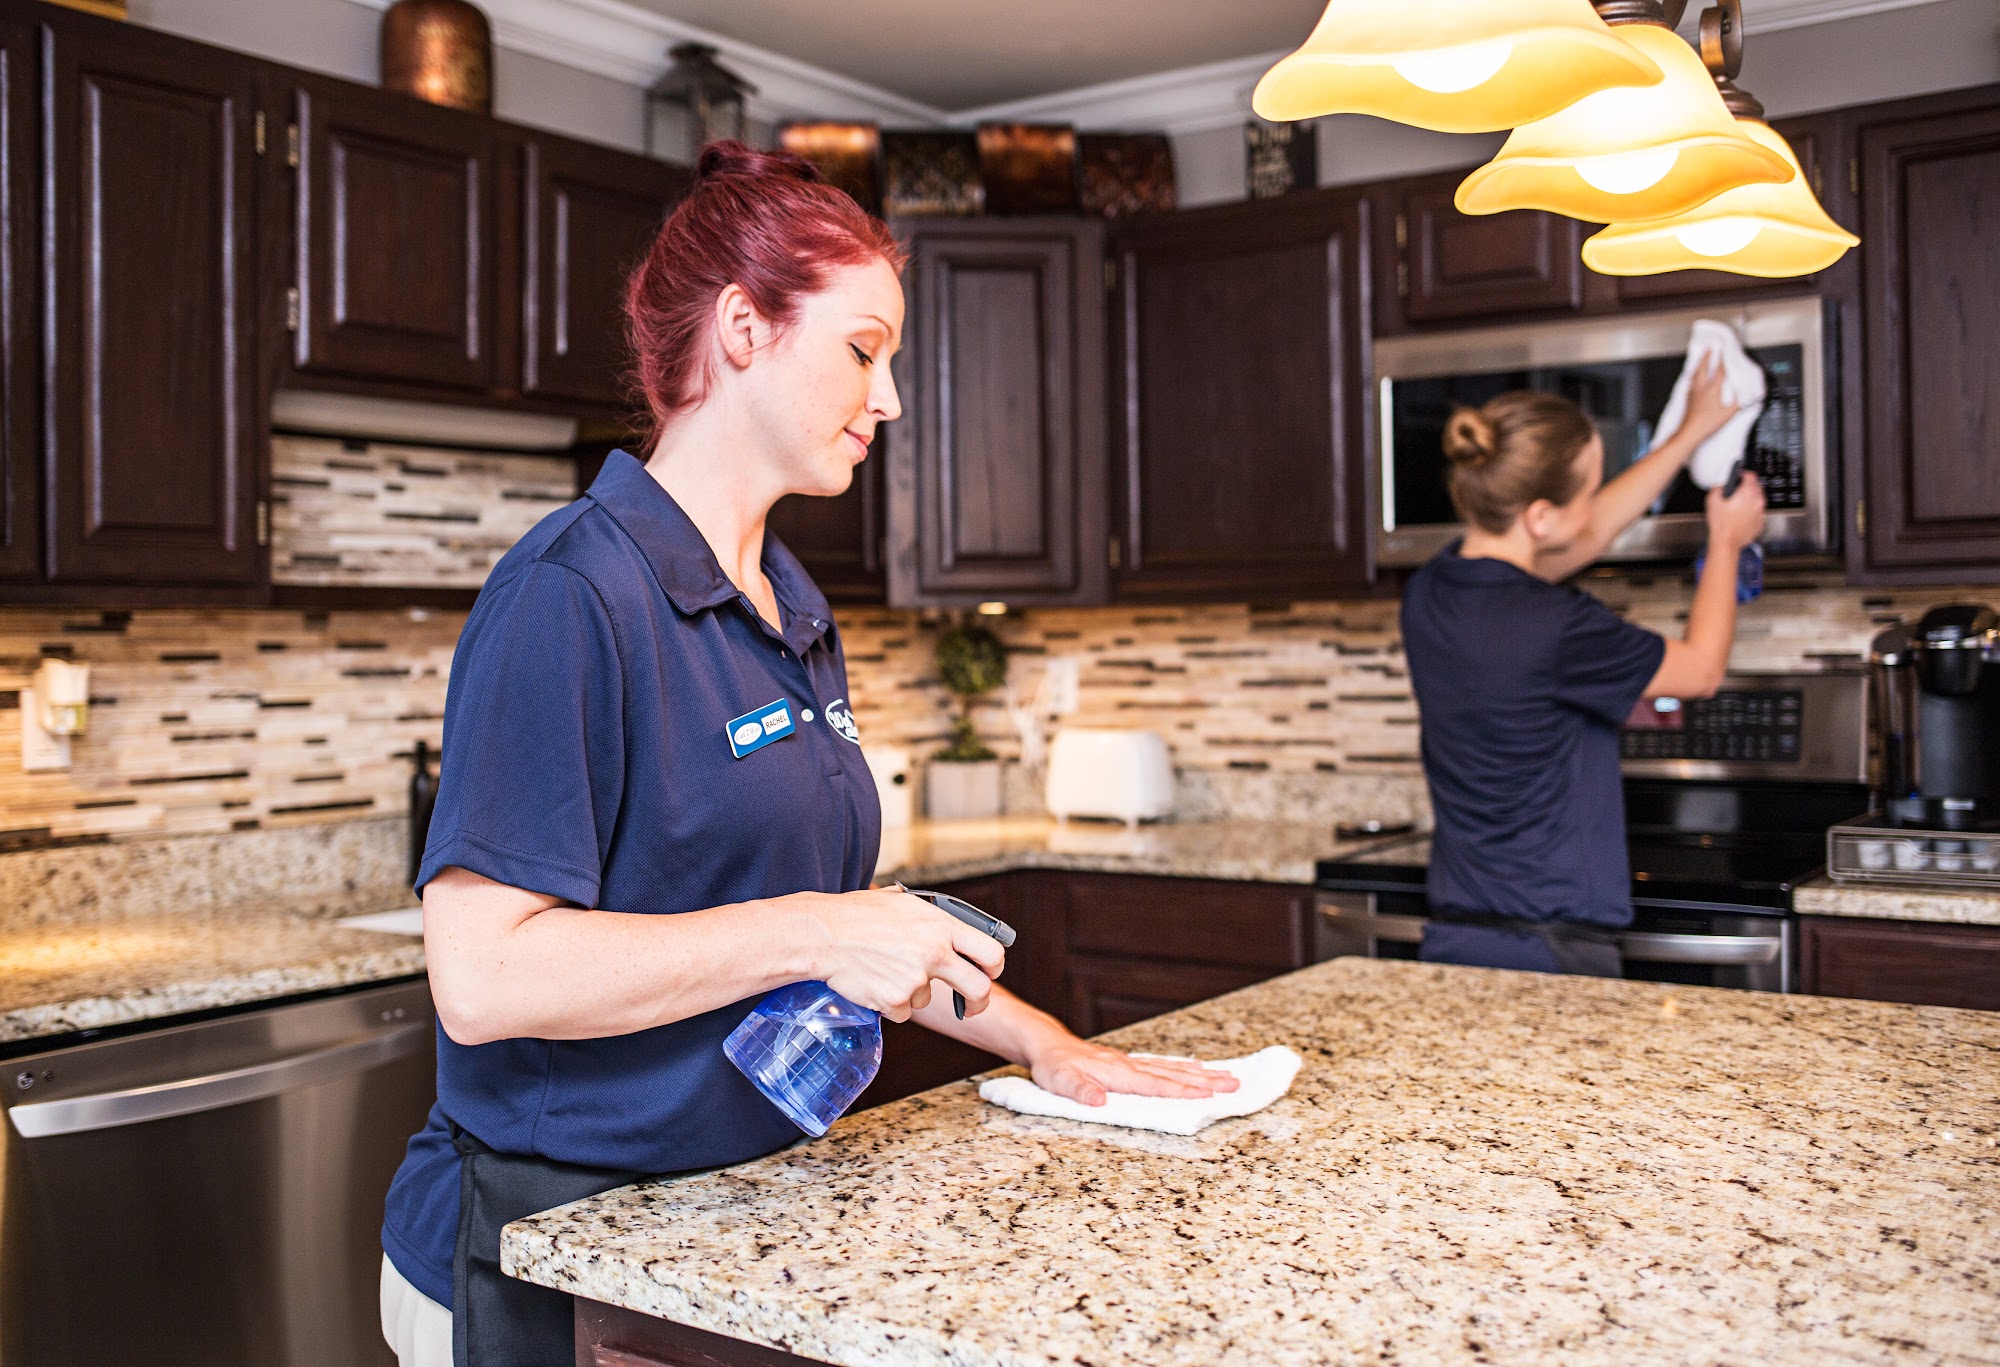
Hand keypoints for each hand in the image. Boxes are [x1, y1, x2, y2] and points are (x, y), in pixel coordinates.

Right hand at [802, 889, 1002, 1022]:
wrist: (823, 935)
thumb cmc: (856, 914)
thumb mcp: (901, 902)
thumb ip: (930, 918)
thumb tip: (947, 925)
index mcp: (941, 925)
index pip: (991, 951)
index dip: (994, 966)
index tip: (989, 973)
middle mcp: (935, 953)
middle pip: (978, 988)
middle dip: (978, 1002)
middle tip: (971, 1006)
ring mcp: (916, 979)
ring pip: (928, 999)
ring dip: (911, 992)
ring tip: (884, 970)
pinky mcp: (896, 1001)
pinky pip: (903, 1011)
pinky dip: (891, 1003)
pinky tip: (873, 982)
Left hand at [1026, 1034, 1241, 1107]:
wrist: (1049, 1045)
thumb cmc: (1054, 1066)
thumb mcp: (1060, 1081)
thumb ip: (1082, 1092)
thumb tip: (1100, 1102)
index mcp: (1118, 1074)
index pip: (1156, 1084)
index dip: (1183, 1091)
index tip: (1209, 1094)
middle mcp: (1130, 1066)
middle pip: (1174, 1075)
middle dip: (1206, 1081)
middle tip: (1235, 1084)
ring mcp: (1132, 1063)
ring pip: (1173, 1068)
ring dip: (1201, 1074)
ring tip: (1227, 1076)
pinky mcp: (1129, 1063)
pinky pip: (1163, 1065)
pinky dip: (1183, 1068)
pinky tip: (1196, 1069)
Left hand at [1676, 354, 1740, 448]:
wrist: (1689, 432)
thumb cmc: (1706, 424)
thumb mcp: (1727, 414)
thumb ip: (1737, 404)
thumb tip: (1743, 397)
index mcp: (1712, 390)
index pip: (1718, 371)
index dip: (1722, 360)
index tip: (1723, 351)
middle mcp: (1701, 388)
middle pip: (1703, 368)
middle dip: (1707, 357)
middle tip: (1709, 348)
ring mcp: (1693, 392)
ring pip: (1696, 374)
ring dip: (1700, 364)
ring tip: (1701, 359)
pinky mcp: (1688, 398)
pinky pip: (1692, 381)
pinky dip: (1695, 375)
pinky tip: (1695, 377)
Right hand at [1705, 470, 1766, 552]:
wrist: (1726, 542)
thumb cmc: (1721, 524)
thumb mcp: (1712, 500)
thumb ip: (1718, 487)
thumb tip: (1721, 486)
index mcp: (1747, 493)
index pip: (1751, 476)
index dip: (1743, 474)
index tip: (1739, 476)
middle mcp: (1757, 501)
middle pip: (1757, 487)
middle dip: (1748, 487)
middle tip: (1737, 491)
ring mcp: (1760, 512)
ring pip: (1758, 500)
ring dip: (1750, 500)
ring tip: (1738, 506)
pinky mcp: (1760, 523)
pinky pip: (1757, 513)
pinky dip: (1751, 512)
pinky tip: (1741, 516)